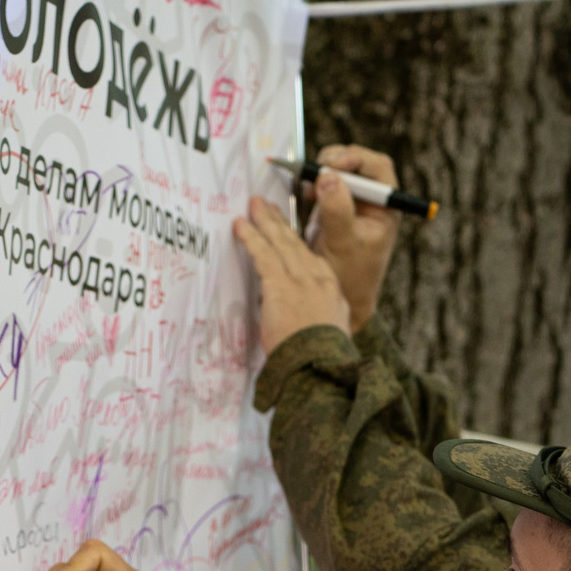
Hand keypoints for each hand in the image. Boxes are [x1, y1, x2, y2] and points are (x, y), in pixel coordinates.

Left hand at [232, 197, 350, 355]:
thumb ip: (314, 312)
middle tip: (263, 205)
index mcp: (330, 288)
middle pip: (295, 243)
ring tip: (252, 206)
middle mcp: (318, 277)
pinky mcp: (281, 283)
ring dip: (264, 221)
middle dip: (278, 222)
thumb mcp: (328, 329)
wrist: (320, 365)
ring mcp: (300, 278)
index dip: (294, 240)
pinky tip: (240, 226)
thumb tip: (296, 308)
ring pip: (280, 242)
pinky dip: (251, 237)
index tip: (284, 229)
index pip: (309, 256)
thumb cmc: (321, 357)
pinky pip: (263, 254)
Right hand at [303, 144, 400, 331]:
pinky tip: (305, 194)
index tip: (333, 166)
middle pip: (357, 163)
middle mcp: (372, 201)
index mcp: (385, 207)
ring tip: (308, 188)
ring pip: (339, 170)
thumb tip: (329, 177)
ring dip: (321, 171)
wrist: (338, 298)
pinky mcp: (335, 207)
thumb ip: (338, 211)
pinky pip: (325, 184)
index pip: (378, 168)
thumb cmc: (349, 277)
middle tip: (315, 173)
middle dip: (334, 162)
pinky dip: (313, 183)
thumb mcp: (343, 244)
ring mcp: (353, 202)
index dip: (356, 159)